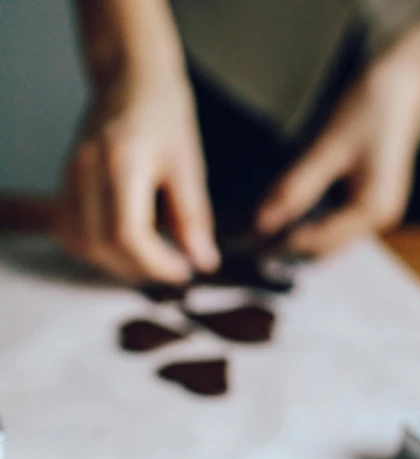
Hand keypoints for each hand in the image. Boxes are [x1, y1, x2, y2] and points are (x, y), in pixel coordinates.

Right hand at [55, 74, 218, 283]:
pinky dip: (97, 248)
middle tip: (171, 268)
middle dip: (138, 268)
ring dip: (116, 263)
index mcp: (121, 162)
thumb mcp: (188, 164)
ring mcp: (70, 175)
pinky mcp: (66, 181)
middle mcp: (87, 170)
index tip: (183, 271)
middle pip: (99, 245)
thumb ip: (193, 216)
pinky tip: (126, 244)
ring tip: (151, 257)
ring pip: (81, 243)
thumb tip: (202, 260)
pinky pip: (71, 230)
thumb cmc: (163, 111)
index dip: (154, 264)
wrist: (130, 75)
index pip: (125, 235)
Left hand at [256, 56, 419, 255]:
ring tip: (266, 223)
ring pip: (330, 236)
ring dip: (300, 233)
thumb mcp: (327, 147)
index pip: (320, 244)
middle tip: (251, 237)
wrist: (405, 78)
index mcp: (372, 210)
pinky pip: (337, 219)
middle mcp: (379, 217)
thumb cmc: (372, 106)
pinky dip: (312, 218)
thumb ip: (295, 188)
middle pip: (326, 247)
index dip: (284, 246)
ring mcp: (377, 208)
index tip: (250, 241)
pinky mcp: (371, 196)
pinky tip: (290, 207)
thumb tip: (264, 221)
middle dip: (290, 245)